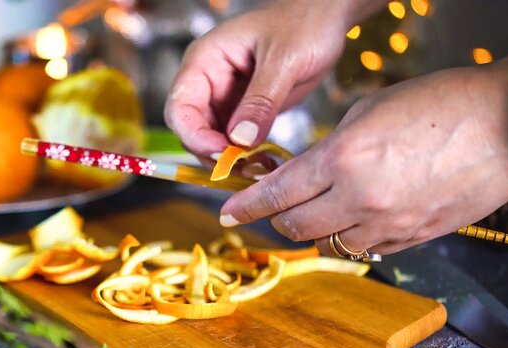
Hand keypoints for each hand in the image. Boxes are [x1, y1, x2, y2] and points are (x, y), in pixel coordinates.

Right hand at [164, 0, 373, 165]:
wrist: (327, 18)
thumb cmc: (303, 23)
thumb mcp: (283, 59)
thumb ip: (261, 100)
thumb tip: (239, 140)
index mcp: (205, 61)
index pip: (180, 107)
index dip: (194, 135)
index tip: (221, 153)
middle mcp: (209, 82)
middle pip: (193, 130)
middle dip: (213, 153)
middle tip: (243, 169)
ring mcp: (226, 99)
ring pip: (213, 141)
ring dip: (230, 161)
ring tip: (258, 169)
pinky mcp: (245, 113)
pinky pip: (236, 143)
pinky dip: (246, 158)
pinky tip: (265, 164)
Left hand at [220, 54, 507, 254]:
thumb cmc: (444, 104)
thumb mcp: (369, 111)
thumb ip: (329, 146)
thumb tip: (304, 170)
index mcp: (343, 158)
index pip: (276, 193)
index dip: (246, 206)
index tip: (228, 212)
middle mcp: (360, 198)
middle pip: (294, 226)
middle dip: (275, 217)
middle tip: (273, 206)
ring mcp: (388, 224)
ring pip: (327, 243)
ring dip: (313, 228)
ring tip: (319, 208)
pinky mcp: (413, 238)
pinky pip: (365, 248)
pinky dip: (350, 236)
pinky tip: (357, 216)